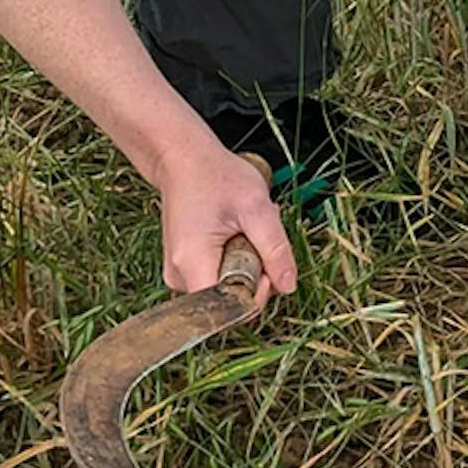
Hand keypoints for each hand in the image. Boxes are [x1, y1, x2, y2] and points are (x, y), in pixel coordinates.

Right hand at [159, 141, 296, 307]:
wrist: (183, 160)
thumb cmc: (214, 176)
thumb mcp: (256, 207)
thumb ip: (275, 249)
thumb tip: (288, 287)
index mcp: (192, 264)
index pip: (231, 308)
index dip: (256, 292)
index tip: (262, 258)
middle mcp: (179, 277)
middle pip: (230, 300)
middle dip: (254, 272)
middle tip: (254, 234)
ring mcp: (179, 275)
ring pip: (227, 289)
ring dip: (245, 264)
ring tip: (242, 229)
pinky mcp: (185, 270)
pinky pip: (219, 278)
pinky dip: (234, 260)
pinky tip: (233, 234)